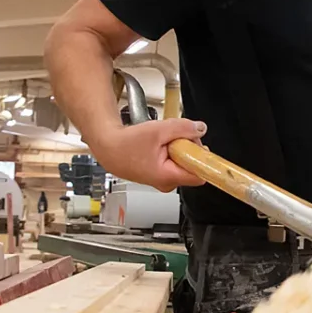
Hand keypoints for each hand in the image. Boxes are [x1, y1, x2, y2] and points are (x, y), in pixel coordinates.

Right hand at [91, 118, 208, 191]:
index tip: (204, 147)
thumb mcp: (158, 130)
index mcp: (168, 177)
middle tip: (174, 137)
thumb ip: (183, 129)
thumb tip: (201, 129)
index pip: (200, 174)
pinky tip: (158, 144)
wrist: (107, 147)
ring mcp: (163, 180)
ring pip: (183, 161)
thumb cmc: (125, 144)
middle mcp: (167, 183)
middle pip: (193, 164)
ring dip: (179, 147)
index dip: (204, 158)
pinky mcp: (159, 174)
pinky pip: (174, 161)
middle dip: (189, 147)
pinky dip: (170, 150)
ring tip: (162, 140)